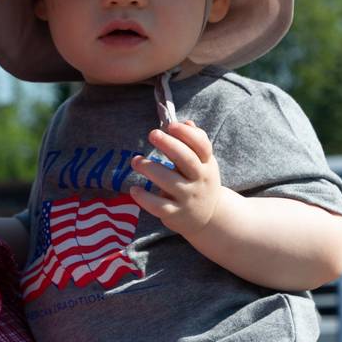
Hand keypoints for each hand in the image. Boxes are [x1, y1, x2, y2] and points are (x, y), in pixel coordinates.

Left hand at [129, 120, 221, 237]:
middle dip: (170, 145)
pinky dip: (145, 198)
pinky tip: (134, 190)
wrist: (207, 218)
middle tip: (152, 134)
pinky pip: (159, 206)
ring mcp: (188, 197)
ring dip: (151, 169)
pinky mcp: (175, 213)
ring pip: (170, 182)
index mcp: (206, 164)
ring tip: (135, 160)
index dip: (188, 134)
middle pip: (187, 160)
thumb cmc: (199, 182)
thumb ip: (195, 143)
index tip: (171, 125)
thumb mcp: (203, 163)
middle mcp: (199, 179)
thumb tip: (186, 122)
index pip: (202, 146)